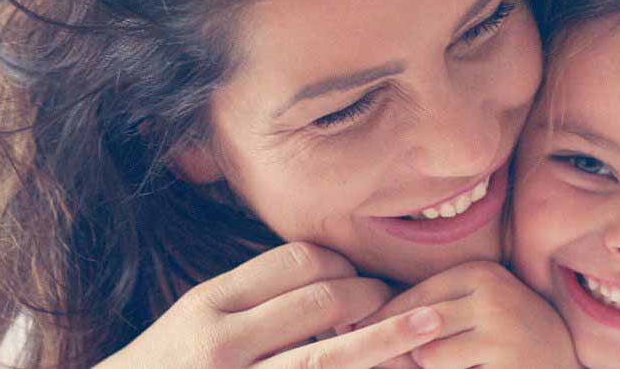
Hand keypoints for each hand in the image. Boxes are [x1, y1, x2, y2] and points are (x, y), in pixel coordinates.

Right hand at [95, 242, 445, 368]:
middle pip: (318, 301)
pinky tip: (383, 368)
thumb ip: (248, 303)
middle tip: (399, 301)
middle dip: (369, 297)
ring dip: (383, 340)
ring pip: (325, 357)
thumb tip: (320, 279)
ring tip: (427, 326)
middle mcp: (221, 342)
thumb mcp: (193, 324)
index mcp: (209, 304)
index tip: (361, 273)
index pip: (293, 261)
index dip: (341, 263)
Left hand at [358, 261, 579, 368]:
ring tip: (461, 362)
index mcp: (479, 272)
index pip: (409, 298)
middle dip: (400, 349)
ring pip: (427, 358)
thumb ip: (425, 310)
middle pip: (413, 327)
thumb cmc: (509, 336)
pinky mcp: (506, 365)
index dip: (381, 322)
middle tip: (389, 358)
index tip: (356, 333)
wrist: (568, 361)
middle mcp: (491, 295)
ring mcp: (501, 333)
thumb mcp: (474, 309)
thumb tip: (352, 321)